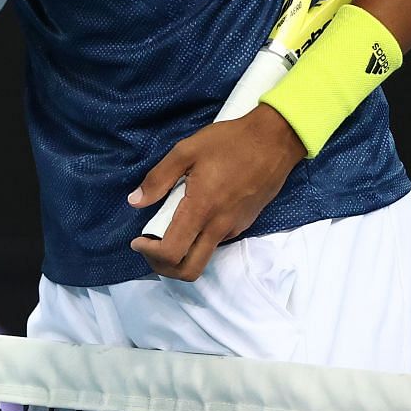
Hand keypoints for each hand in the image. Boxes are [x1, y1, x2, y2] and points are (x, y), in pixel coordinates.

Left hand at [127, 104, 305, 280]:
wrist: (275, 140)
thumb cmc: (230, 142)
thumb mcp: (187, 150)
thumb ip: (159, 178)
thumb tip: (135, 201)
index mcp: (201, 209)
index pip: (172, 253)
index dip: (149, 254)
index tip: (138, 240)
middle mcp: (219, 227)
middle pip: (189, 270)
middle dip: (164, 267)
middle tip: (150, 247)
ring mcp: (235, 228)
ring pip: (204, 257)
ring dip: (181, 252)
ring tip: (168, 226)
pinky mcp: (245, 224)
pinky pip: (217, 241)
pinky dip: (199, 238)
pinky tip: (194, 213)